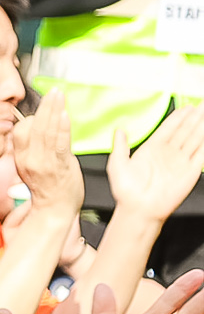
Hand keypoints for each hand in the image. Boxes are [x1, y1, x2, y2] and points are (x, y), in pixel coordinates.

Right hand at [9, 95, 83, 215]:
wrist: (55, 211)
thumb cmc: (48, 189)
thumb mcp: (32, 167)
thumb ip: (35, 148)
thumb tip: (41, 127)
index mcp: (21, 158)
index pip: (20, 131)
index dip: (33, 117)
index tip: (46, 107)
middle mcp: (29, 159)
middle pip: (31, 127)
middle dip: (44, 107)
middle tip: (53, 91)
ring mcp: (43, 163)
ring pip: (45, 132)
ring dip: (53, 111)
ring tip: (59, 95)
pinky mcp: (58, 167)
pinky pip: (59, 144)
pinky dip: (61, 128)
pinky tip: (64, 115)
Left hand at [106, 103, 203, 222]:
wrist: (139, 210)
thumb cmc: (126, 191)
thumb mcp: (118, 164)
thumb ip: (120, 146)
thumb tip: (119, 130)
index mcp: (152, 149)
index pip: (169, 128)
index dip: (178, 117)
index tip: (187, 107)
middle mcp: (168, 153)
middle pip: (185, 130)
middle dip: (195, 117)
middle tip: (203, 104)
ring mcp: (180, 161)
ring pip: (195, 139)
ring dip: (202, 126)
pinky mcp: (190, 171)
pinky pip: (201, 153)